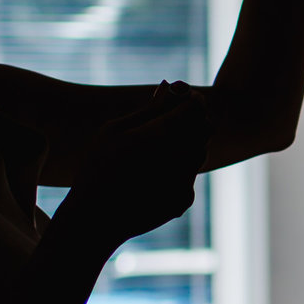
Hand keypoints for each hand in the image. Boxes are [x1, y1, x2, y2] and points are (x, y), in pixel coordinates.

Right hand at [65, 83, 209, 245]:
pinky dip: (178, 170)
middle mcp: (181, 157)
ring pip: (200, 152)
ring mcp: (185, 181)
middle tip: (173, 119)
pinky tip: (151, 175)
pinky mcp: (185, 199)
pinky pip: (189, 176)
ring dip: (187, 144)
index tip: (184, 97)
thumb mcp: (115, 130)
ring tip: (156, 149)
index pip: (197, 106)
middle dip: (194, 119)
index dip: (193, 99)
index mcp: (163, 134)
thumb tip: (171, 85)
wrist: (97, 218)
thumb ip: (149, 108)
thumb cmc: (98, 167)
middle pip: (206, 128)